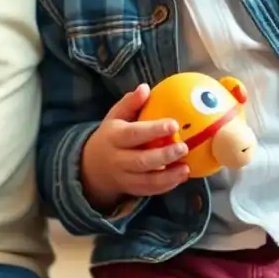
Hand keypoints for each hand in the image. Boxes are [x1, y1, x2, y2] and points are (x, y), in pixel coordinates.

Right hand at [81, 84, 191, 212]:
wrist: (92, 167)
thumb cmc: (110, 136)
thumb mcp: (115, 117)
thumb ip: (130, 103)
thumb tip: (145, 88)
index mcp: (114, 137)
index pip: (134, 134)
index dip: (153, 130)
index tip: (173, 124)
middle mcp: (117, 159)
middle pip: (141, 160)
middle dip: (164, 155)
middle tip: (183, 147)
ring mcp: (124, 177)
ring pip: (147, 180)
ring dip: (169, 176)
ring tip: (186, 168)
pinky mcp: (132, 190)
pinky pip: (150, 190)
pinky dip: (167, 185)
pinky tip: (181, 176)